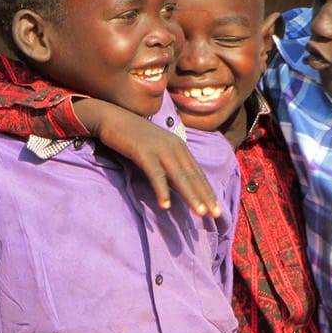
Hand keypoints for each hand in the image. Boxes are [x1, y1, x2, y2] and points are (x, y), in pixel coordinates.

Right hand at [76, 99, 220, 216]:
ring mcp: (159, 148)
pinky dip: (161, 189)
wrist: (113, 118)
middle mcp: (174, 146)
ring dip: (190, 195)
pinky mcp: (143, 152)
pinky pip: (155, 174)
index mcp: (179, 146)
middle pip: (192, 176)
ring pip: (179, 176)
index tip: (218, 209)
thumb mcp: (157, 149)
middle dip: (205, 196)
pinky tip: (165, 205)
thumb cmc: (134, 136)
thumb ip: (169, 164)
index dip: (208, 191)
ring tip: (200, 213)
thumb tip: (179, 186)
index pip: (197, 173)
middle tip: (217, 214)